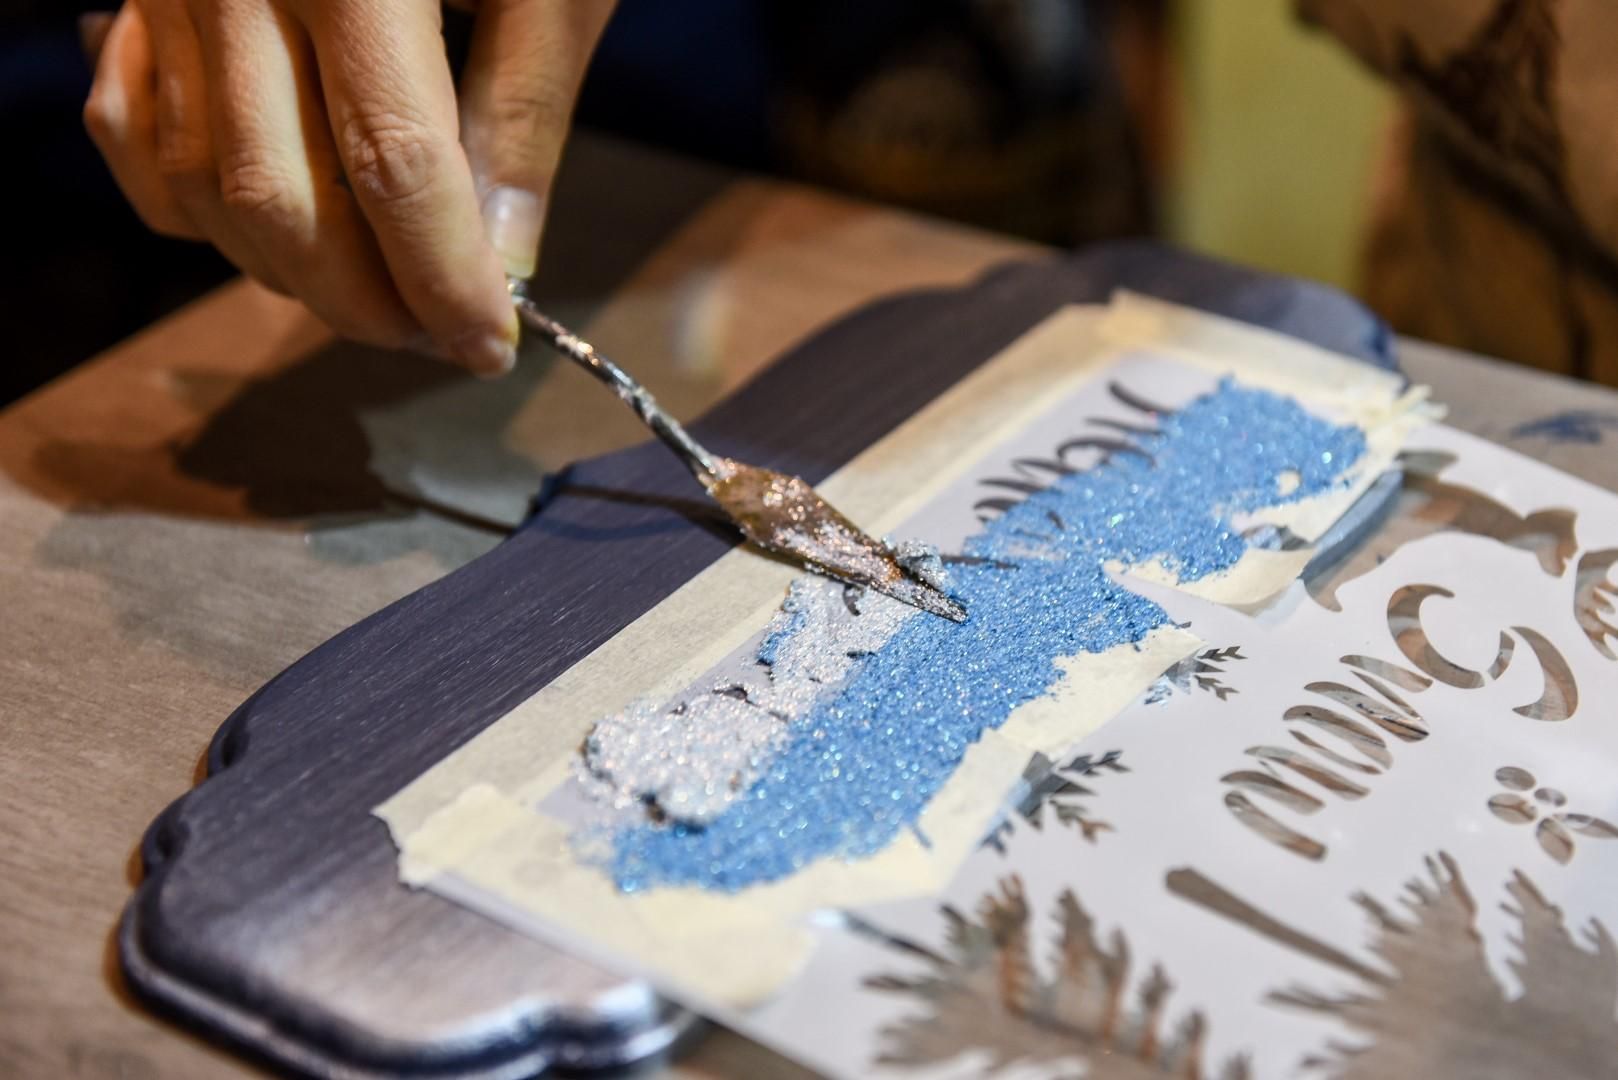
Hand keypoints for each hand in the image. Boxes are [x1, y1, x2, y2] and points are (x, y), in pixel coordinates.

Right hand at [83, 0, 615, 375]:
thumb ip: (523, 113)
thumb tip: (505, 261)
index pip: (394, 169)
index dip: (443, 279)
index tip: (486, 346)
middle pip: (281, 198)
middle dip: (365, 299)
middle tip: (436, 334)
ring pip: (202, 183)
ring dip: (290, 271)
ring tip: (378, 295)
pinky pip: (135, 132)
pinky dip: (197, 206)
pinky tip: (275, 226)